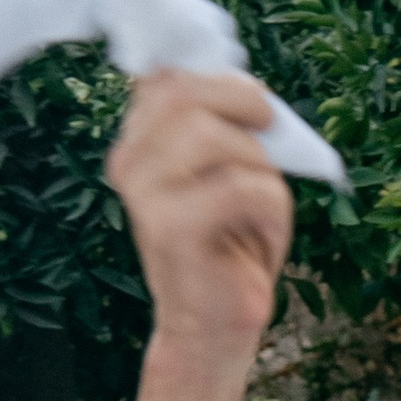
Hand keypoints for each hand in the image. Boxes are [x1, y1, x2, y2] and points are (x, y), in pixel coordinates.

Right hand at [106, 70, 292, 363]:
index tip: (255, 105)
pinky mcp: (171, 229)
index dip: (218, 77)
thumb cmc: (231, 243)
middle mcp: (130, 162)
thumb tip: (247, 86)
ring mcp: (145, 195)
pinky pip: (242, 186)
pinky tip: (260, 233)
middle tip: (269, 135)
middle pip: (185, 92)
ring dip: (259, 163)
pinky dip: (270, 206)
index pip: (165, 76)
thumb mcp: (229, 171)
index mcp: (139, 143)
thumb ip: (222, 125)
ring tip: (261, 201)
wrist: (213, 324)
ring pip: (214, 136)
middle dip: (243, 104)